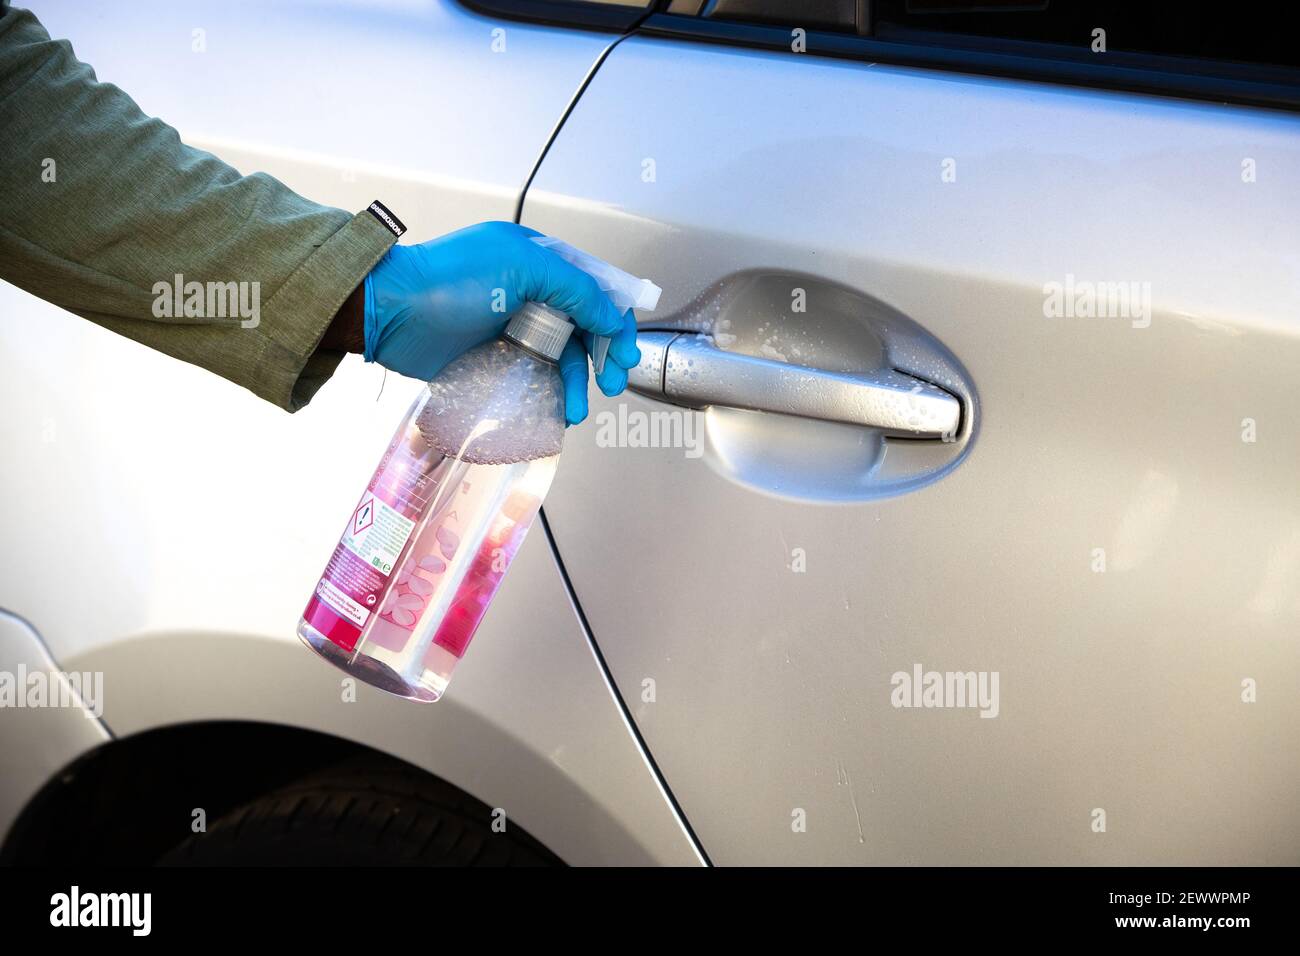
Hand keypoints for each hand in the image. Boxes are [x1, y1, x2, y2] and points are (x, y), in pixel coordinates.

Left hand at [363, 221, 640, 423]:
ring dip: (576, 382)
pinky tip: (556, 410)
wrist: (391, 311)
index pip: (593, 289)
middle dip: (602, 357)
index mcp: (538, 260)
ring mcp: (510, 326)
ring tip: (577, 410)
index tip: (626, 354)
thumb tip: (613, 316)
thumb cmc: (450, 280)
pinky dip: (549, 393)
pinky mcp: (492, 357)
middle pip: (583, 327)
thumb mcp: (521, 267)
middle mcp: (529, 291)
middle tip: (610, 385)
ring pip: (560, 356)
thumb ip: (575, 289)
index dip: (616, 320)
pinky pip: (533, 376)